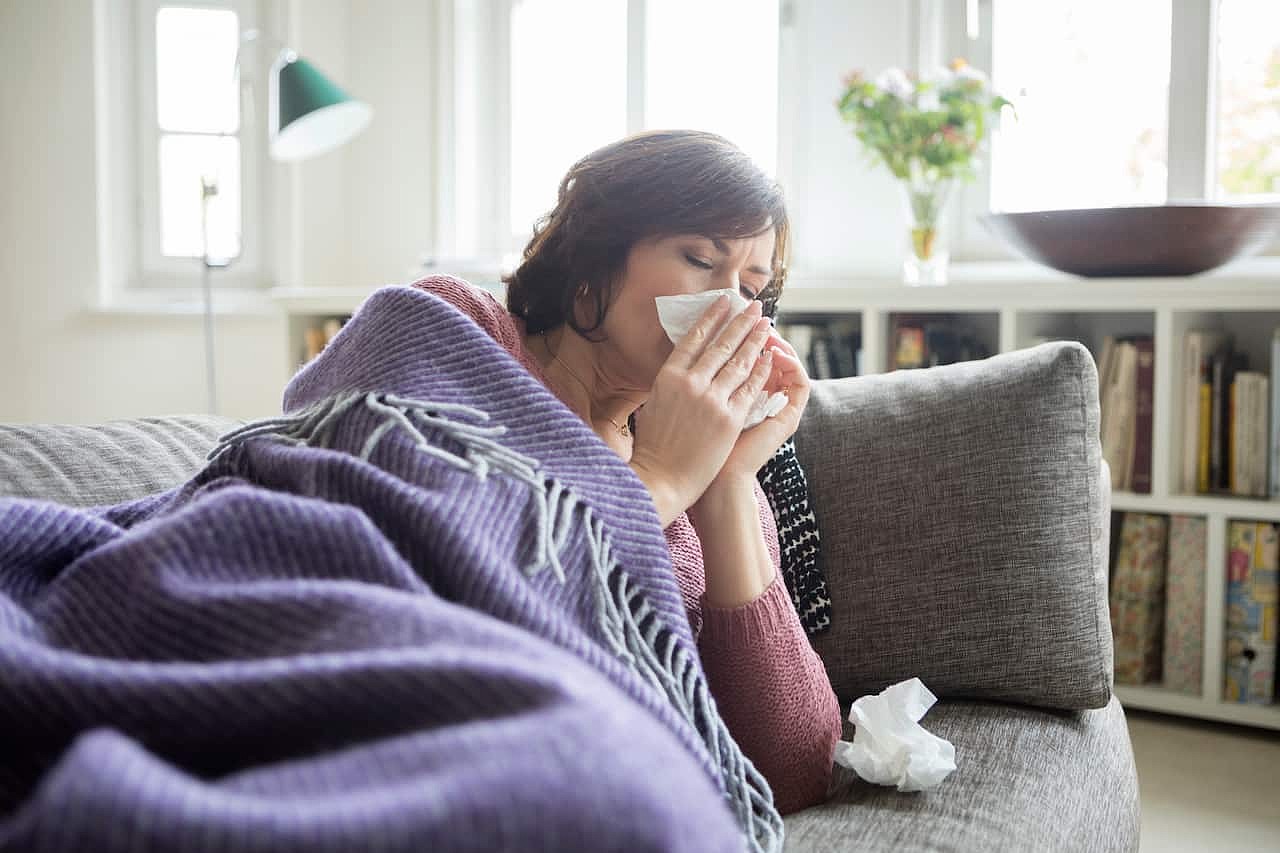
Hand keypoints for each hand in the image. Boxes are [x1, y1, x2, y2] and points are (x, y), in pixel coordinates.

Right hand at [628, 295, 777, 520]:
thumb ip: (670, 383)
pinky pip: (750, 388)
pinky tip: (769, 357)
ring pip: (739, 362)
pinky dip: (761, 371)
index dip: (712, 318)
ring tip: (766, 325)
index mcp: (667, 377)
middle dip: (741, 322)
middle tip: (754, 307)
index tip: (724, 303)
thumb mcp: (652, 404)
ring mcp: (711, 400)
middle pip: (721, 345)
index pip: (694, 338)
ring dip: (755, 340)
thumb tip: (682, 367)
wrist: (662, 478)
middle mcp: (690, 383)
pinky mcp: (729, 419)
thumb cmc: (653, 446)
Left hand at [687, 332, 810, 522]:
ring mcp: (779, 409)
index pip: (747, 358)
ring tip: (765, 326)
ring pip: (787, 365)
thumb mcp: (696, 407)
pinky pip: (799, 382)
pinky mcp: (789, 418)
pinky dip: (790, 363)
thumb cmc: (695, 453)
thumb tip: (688, 351)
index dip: (740, 335)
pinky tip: (776, 350)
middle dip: (758, 332)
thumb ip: (700, 382)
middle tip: (751, 312)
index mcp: (743, 398)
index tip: (728, 315)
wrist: (715, 485)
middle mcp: (764, 402)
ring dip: (777, 342)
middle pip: (768, 357)